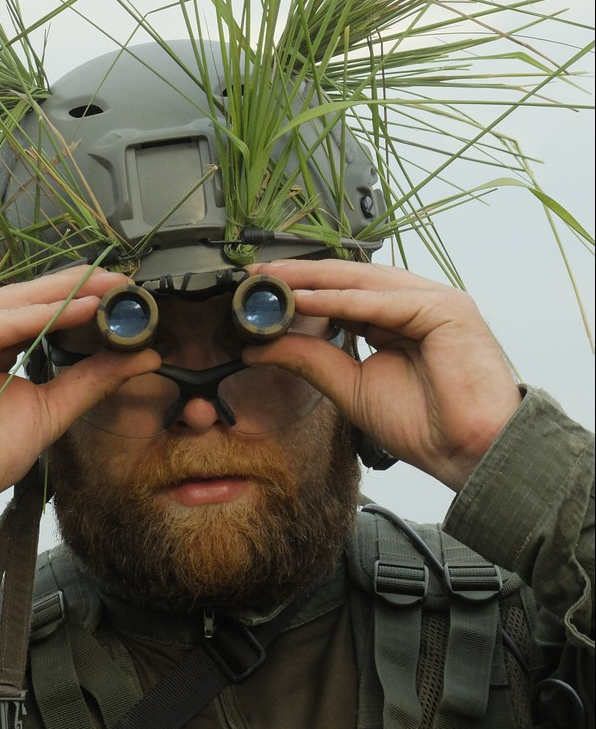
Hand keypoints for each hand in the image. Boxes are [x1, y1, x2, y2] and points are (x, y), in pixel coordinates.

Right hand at [0, 266, 158, 572]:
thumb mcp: (51, 408)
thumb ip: (92, 379)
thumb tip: (143, 357)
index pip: (36, 310)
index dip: (79, 300)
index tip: (122, 295)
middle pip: (29, 299)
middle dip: (80, 288)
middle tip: (124, 281)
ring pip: (19, 302)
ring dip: (69, 294)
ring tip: (111, 288)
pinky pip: (6, 320)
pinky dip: (46, 314)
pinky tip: (83, 308)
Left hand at [242, 259, 521, 490]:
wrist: (469, 453)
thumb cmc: (425, 425)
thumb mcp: (351, 387)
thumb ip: (311, 359)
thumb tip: (261, 347)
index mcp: (398, 317)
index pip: (343, 290)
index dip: (302, 286)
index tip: (261, 288)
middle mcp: (417, 302)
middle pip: (351, 277)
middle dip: (301, 275)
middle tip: (258, 275)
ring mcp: (435, 300)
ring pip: (364, 281)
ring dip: (315, 280)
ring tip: (275, 282)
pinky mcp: (446, 308)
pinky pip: (382, 301)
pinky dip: (341, 300)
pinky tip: (307, 300)